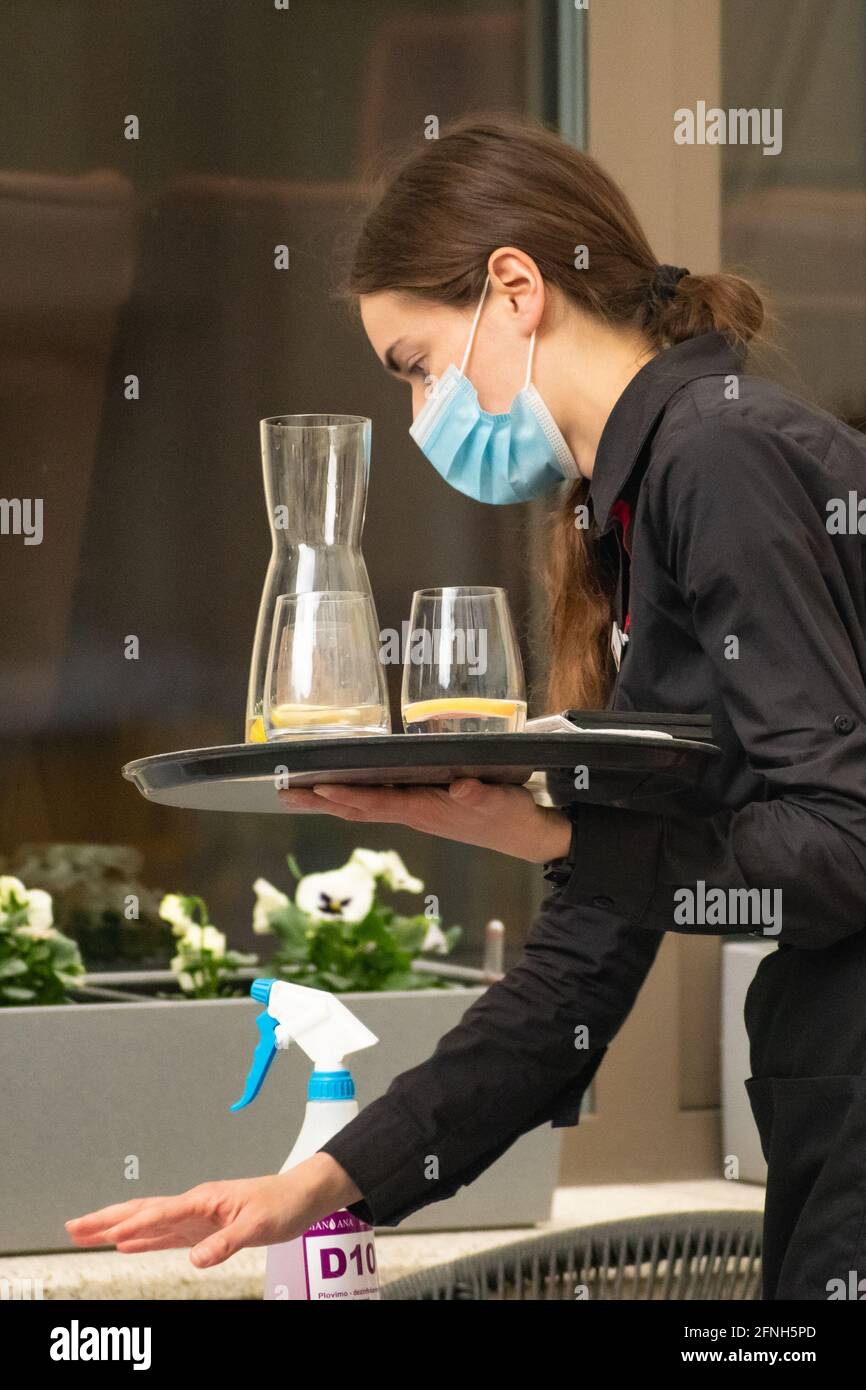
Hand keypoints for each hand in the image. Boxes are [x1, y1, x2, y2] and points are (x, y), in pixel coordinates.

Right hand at [65, 1153, 360, 1268]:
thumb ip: (226, 1242)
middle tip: (74, 1226)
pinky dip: (141, 1238)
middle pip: (141, 1212)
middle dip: (106, 1219)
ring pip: (146, 1221)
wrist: (300, 1196)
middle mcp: (194, 1205)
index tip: (107, 1234)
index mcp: (204, 1199)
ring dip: (115, 1228)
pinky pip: (163, 1233)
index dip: (134, 1225)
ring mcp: (195, 1216)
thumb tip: (196, 1258)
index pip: (161, 1213)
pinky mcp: (202, 1228)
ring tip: (87, 1233)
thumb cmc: (282, 1203)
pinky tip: (126, 1244)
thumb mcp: (257, 1226)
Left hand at [278, 778, 572, 863]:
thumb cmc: (512, 816)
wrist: (525, 836)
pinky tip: (338, 790)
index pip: (376, 801)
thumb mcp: (500, 802)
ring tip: (295, 793)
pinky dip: (351, 797)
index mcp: (425, 808)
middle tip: (282, 792)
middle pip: (356, 808)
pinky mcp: (420, 808)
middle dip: (319, 801)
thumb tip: (460, 788)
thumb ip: (480, 795)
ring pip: (361, 807)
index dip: (346, 795)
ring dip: (328, 801)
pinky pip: (376, 803)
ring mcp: (414, 812)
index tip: (315, 788)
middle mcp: (412, 812)